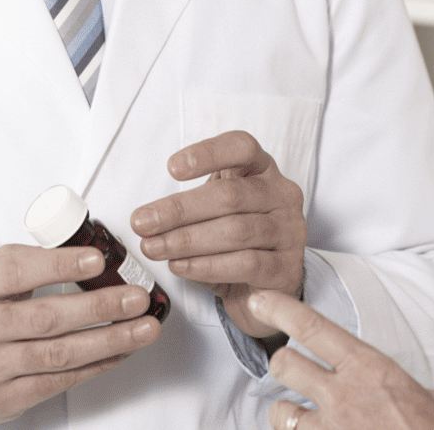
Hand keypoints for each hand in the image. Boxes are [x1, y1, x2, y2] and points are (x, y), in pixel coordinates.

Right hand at [0, 244, 160, 426]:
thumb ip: (23, 261)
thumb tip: (84, 251)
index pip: (14, 272)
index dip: (59, 265)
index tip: (98, 260)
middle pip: (45, 318)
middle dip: (100, 308)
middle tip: (137, 298)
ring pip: (58, 355)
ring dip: (109, 340)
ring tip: (143, 328)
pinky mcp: (1, 399)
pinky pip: (57, 382)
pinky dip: (95, 365)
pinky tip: (119, 351)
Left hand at [131, 130, 307, 337]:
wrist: (269, 285)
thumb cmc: (239, 240)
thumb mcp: (218, 210)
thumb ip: (191, 206)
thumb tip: (146, 217)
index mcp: (263, 170)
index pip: (241, 148)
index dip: (208, 154)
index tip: (172, 168)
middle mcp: (282, 195)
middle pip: (231, 195)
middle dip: (180, 209)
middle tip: (143, 222)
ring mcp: (290, 231)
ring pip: (236, 231)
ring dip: (187, 240)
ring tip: (155, 247)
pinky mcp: (288, 267)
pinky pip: (246, 264)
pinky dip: (207, 266)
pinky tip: (181, 266)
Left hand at [248, 290, 433, 429]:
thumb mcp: (429, 399)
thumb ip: (401, 388)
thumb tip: (412, 393)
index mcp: (369, 368)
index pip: (312, 327)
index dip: (279, 308)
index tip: (259, 299)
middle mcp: (342, 395)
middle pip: (283, 363)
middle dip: (281, 364)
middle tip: (288, 368)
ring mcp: (330, 428)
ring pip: (278, 411)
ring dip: (285, 412)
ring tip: (298, 414)